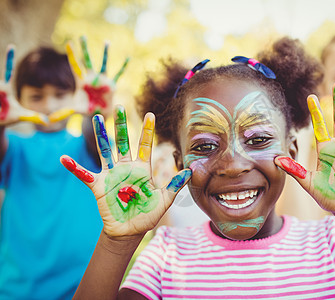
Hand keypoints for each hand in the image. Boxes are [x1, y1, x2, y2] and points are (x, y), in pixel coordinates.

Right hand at [0, 46, 46, 125]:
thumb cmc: (8, 117)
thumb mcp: (22, 116)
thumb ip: (34, 117)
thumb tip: (47, 122)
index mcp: (6, 87)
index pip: (9, 71)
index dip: (9, 58)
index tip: (11, 45)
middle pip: (1, 89)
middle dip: (2, 100)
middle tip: (2, 105)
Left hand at [49, 37, 128, 121]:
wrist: (100, 113)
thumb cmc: (87, 109)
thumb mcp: (75, 109)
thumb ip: (63, 112)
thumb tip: (48, 119)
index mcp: (82, 81)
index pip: (75, 66)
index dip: (72, 55)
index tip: (69, 42)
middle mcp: (92, 77)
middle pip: (87, 60)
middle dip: (84, 49)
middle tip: (82, 36)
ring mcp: (102, 79)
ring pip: (103, 63)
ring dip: (105, 53)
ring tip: (106, 41)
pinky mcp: (111, 84)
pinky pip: (118, 74)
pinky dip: (123, 67)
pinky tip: (127, 58)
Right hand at [60, 105, 190, 236]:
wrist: (130, 231)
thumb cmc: (147, 215)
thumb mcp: (164, 200)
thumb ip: (174, 185)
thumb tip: (190, 171)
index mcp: (142, 169)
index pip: (145, 145)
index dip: (147, 130)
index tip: (150, 114)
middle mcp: (126, 168)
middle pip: (124, 142)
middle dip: (122, 125)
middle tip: (119, 107)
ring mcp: (111, 175)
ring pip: (105, 150)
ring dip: (101, 135)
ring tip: (97, 118)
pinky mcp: (99, 186)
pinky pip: (84, 174)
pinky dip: (74, 167)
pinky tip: (64, 158)